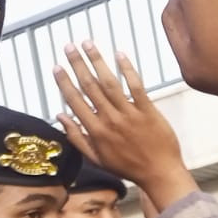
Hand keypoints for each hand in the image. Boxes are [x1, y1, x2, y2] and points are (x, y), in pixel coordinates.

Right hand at [53, 44, 196, 210]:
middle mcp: (110, 120)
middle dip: (77, 64)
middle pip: (90, 86)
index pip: (75, 101)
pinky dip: (128, 70)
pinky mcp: (148, 111)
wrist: (160, 174)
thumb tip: (59, 116)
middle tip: (68, 46)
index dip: (64, 83)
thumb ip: (77, 137)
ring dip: (97, 61)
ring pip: (109, 83)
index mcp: (96, 131)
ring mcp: (129, 114)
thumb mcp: (97, 158)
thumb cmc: (128, 168)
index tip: (57, 67)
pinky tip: (119, 54)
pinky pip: (136, 87)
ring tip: (87, 43)